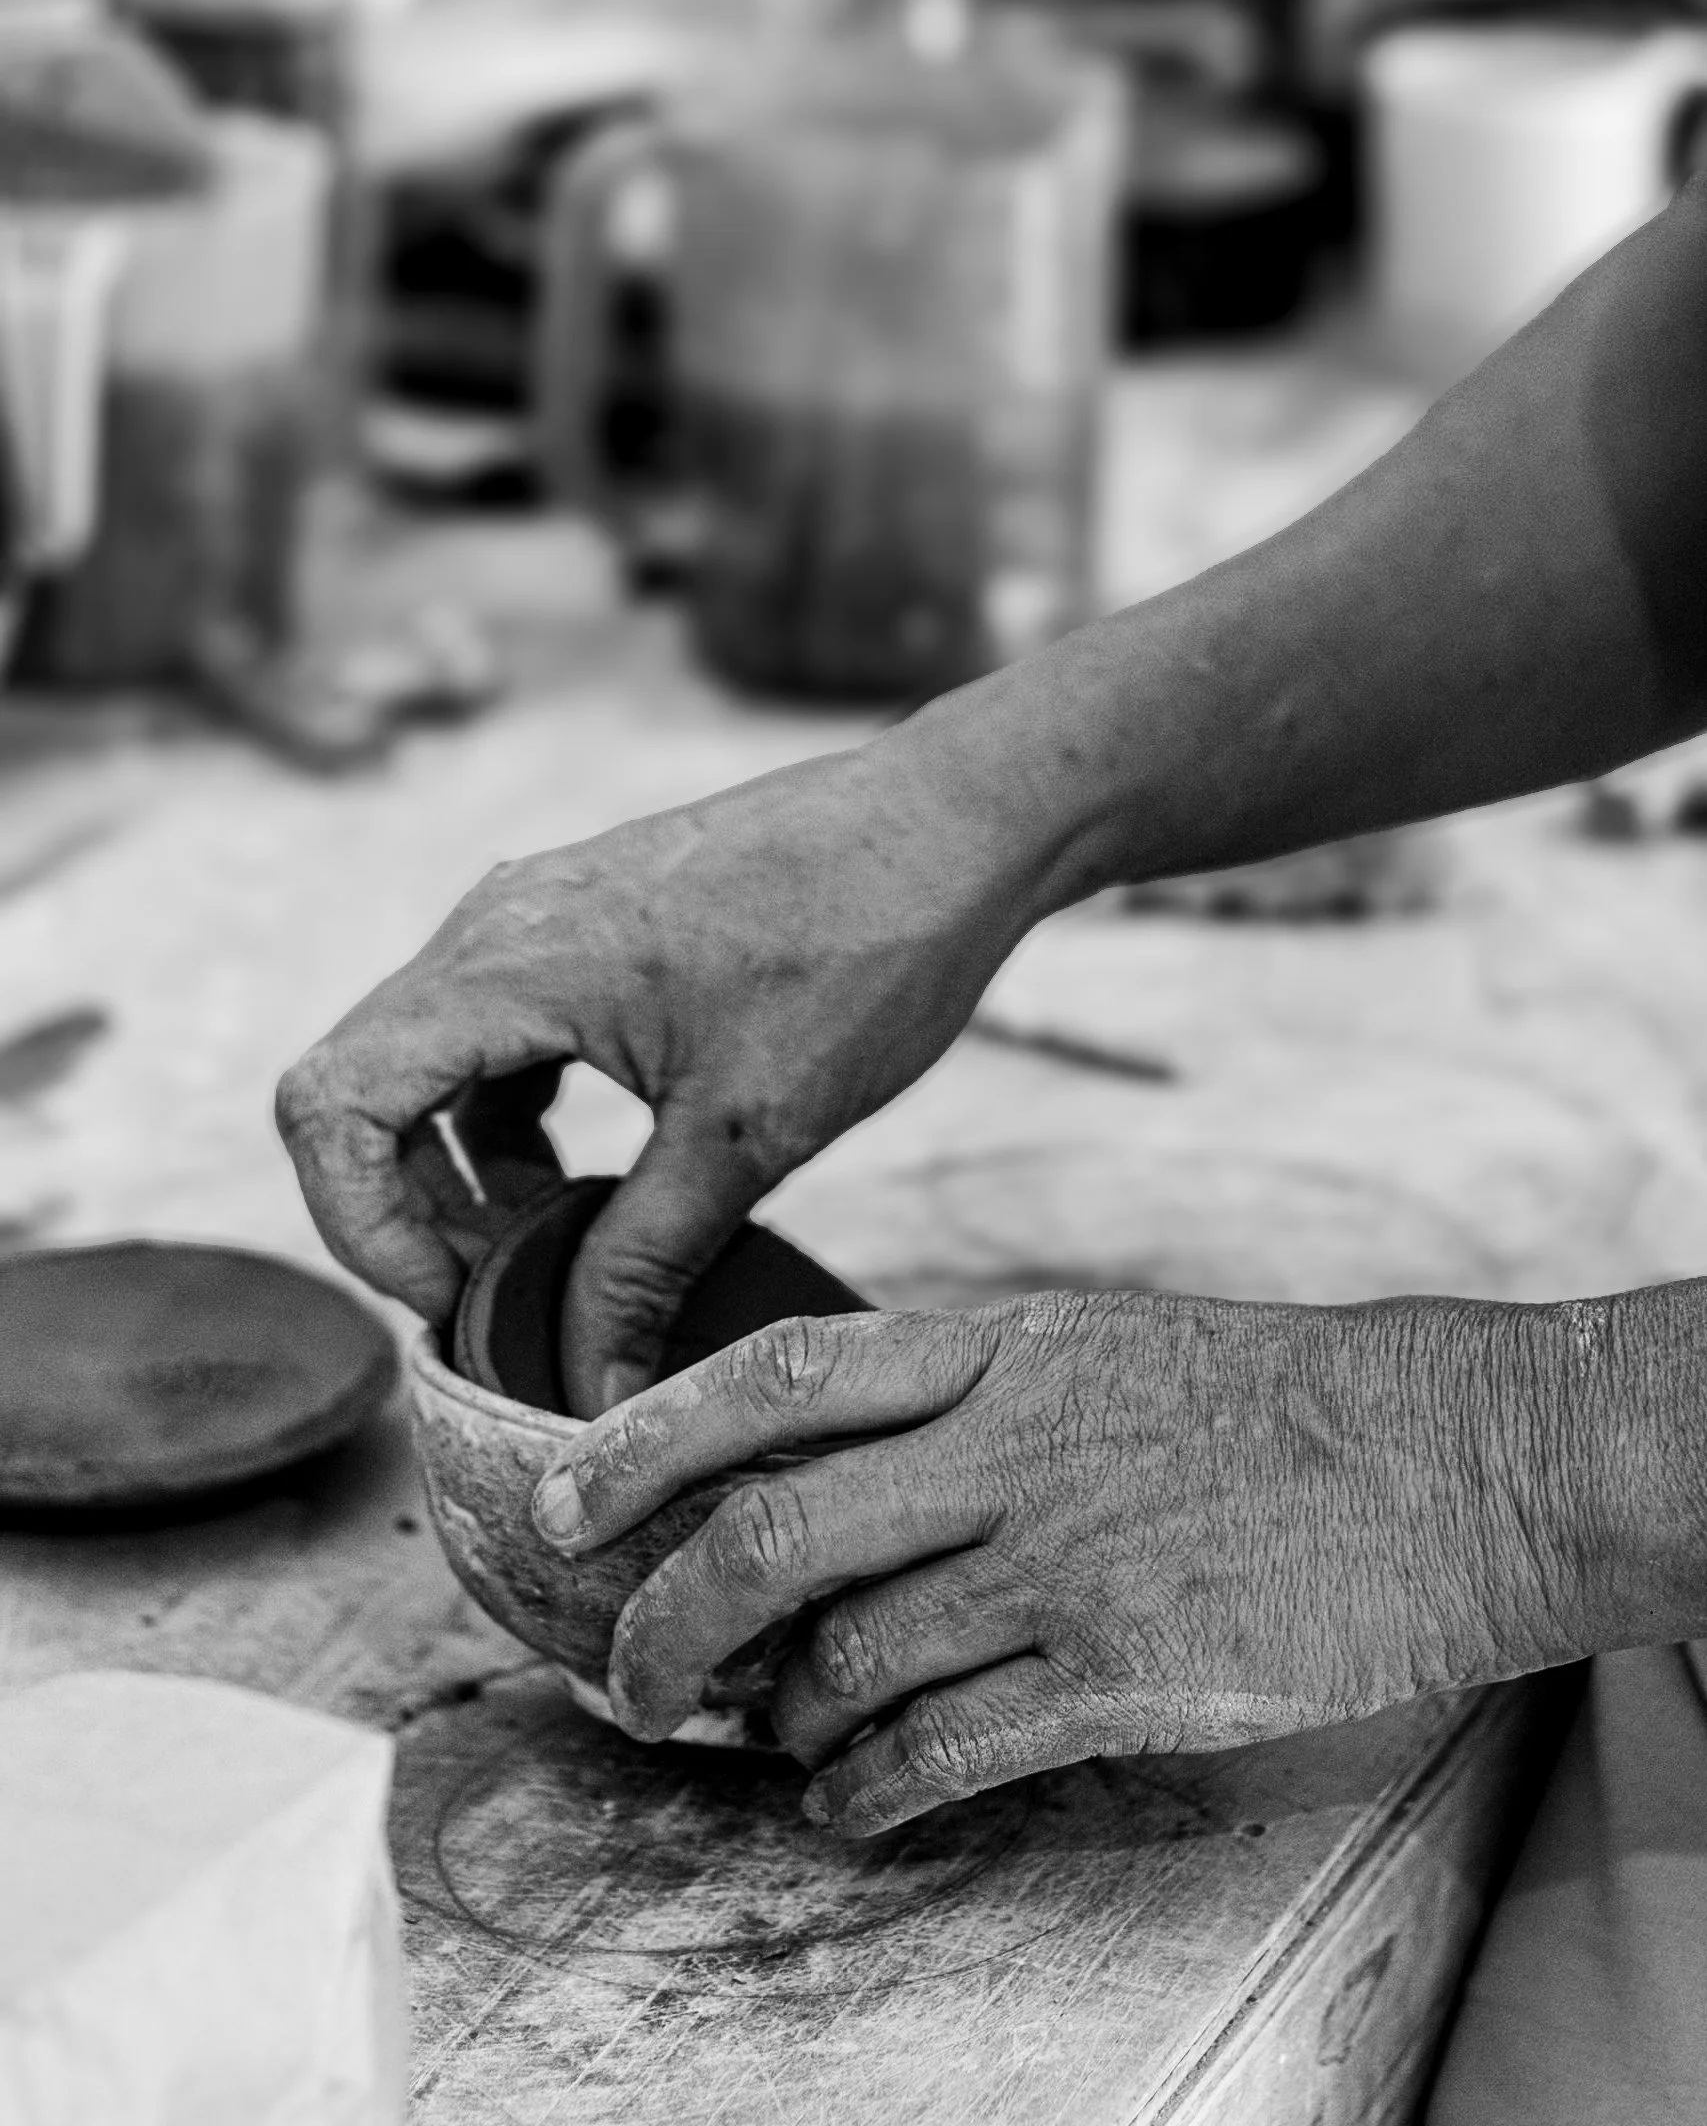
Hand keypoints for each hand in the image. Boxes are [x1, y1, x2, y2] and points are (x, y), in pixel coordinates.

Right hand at [275, 726, 1046, 1410]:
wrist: (954, 824)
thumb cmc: (863, 949)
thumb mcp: (747, 1132)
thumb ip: (645, 1262)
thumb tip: (589, 1384)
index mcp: (507, 965)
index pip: (330, 1104)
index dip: (360, 1228)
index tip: (452, 1302)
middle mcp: (495, 924)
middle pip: (364, 1087)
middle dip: (409, 1213)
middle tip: (505, 1298)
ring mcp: (538, 914)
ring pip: (430, 1062)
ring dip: (463, 1170)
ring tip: (557, 1252)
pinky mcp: (585, 921)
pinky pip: (496, 1034)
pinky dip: (513, 1120)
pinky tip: (591, 1179)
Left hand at [532, 1289, 1602, 1832]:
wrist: (1445, 1457)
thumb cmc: (1268, 1397)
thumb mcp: (1098, 1343)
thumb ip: (962, 1393)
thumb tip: (826, 1461)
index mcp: (998, 1346)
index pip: (776, 1374)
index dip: (643, 1436)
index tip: (558, 1496)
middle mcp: (1009, 1445)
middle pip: (772, 1531)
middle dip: (666, 1617)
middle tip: (631, 1674)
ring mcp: (1062, 1560)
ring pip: (844, 1653)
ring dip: (778, 1713)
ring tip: (765, 1733)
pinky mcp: (1123, 1672)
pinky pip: (942, 1749)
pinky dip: (866, 1789)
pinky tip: (847, 1801)